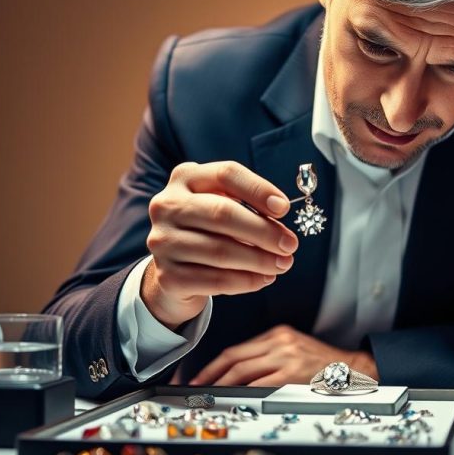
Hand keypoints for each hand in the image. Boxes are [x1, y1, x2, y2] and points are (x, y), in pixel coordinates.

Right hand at [142, 161, 299, 329]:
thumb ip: (251, 208)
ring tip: (282, 264)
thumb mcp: (226, 206)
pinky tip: (263, 279)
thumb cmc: (210, 230)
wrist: (176, 269)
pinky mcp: (168, 276)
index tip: (284, 208)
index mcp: (186, 178)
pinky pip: (215, 280)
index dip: (258, 189)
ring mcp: (163, 241)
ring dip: (259, 260)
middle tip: (290, 245)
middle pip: (222, 213)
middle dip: (263, 231)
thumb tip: (280, 226)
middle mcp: (167, 205)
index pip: (226, 174)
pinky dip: (245, 281)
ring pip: (220, 250)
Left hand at [189, 325, 378, 386]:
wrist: (353, 370)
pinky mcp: (293, 372)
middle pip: (234, 359)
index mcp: (278, 334)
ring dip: (220, 385)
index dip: (213, 365)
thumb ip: (268, 356)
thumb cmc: (323, 365)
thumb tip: (236, 375)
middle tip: (194, 388)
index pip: (236, 349)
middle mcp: (280, 341)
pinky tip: (233, 399)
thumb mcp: (294, 349)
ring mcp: (286, 356)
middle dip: (210, 375)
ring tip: (208, 396)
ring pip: (242, 371)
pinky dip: (242, 392)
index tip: (198, 376)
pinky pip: (259, 383)